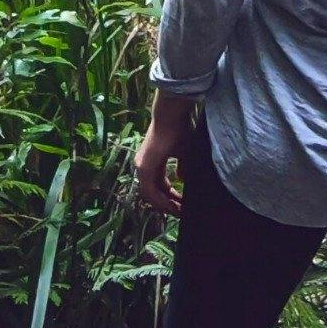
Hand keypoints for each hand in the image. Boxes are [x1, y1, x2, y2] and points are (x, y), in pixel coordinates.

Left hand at [134, 92, 194, 215]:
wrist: (172, 115)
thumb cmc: (180, 129)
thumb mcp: (185, 152)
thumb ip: (183, 167)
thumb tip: (182, 179)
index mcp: (152, 162)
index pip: (160, 186)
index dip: (172, 197)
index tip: (185, 205)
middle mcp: (143, 166)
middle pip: (155, 193)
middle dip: (170, 204)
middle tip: (184, 212)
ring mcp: (141, 167)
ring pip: (151, 195)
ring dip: (166, 205)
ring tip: (182, 212)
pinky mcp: (143, 168)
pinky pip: (150, 192)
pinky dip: (162, 201)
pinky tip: (175, 206)